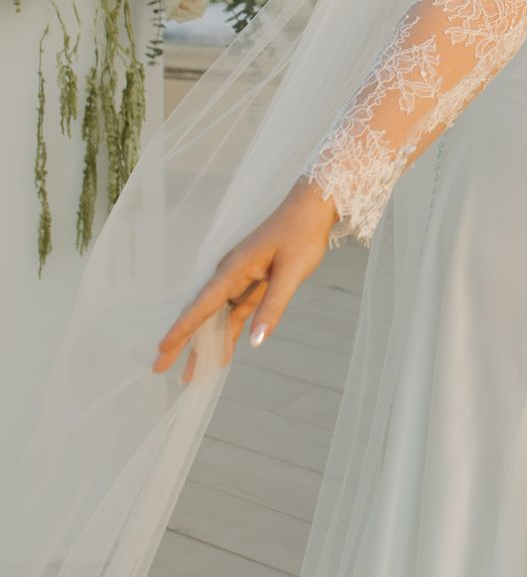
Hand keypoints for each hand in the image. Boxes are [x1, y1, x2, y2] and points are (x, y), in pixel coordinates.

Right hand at [151, 178, 339, 381]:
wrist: (312, 207)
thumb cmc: (302, 234)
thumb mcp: (292, 272)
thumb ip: (273, 307)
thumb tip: (255, 342)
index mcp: (233, 269)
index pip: (202, 305)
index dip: (181, 330)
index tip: (161, 350)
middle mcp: (231, 273)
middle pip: (202, 313)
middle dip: (183, 342)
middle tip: (159, 370)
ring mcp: (241, 277)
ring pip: (219, 315)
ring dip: (206, 342)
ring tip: (191, 373)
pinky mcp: (255, 279)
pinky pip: (236, 310)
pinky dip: (228, 330)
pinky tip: (223, 352)